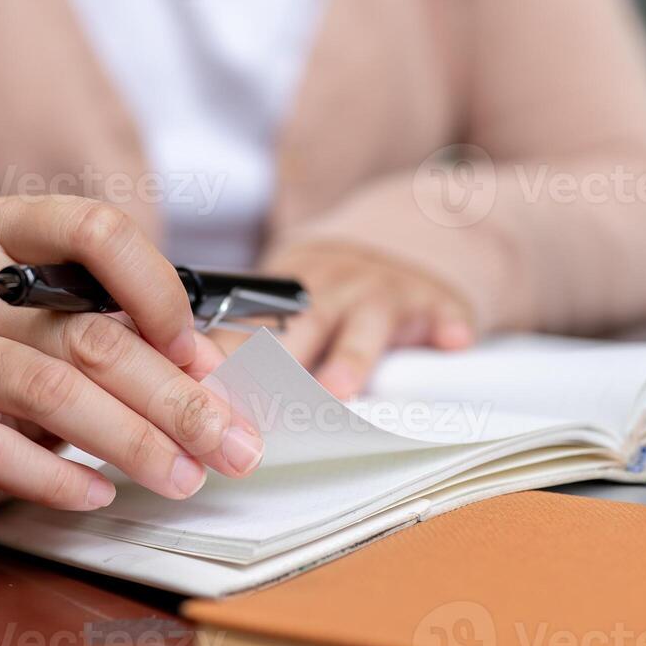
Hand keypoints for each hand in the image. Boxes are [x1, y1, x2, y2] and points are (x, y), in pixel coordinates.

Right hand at [0, 196, 261, 510]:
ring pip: (46, 390)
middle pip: (84, 333)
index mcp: (2, 226)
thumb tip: (225, 371)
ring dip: (130, 441)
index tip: (198, 354)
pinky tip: (99, 494)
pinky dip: (56, 478)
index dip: (156, 290)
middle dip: (173, 397)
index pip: (92, 232)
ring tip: (181, 475)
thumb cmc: (1, 342)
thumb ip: (136, 329)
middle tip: (228, 444)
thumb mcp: (60, 314)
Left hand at [219, 243, 474, 397]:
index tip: (209, 398)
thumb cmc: (331, 293)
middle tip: (259, 405)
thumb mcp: (285, 299)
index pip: (246, 329)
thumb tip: (191, 395)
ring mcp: (384, 291)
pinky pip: (443, 312)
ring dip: (352, 356)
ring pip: (365, 323)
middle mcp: (331, 286)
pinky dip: (448, 326)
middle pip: (300, 326)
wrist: (407, 240)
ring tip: (339, 390)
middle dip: (279, 366)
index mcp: (284, 292)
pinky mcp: (435, 300)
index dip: (227, 362)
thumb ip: (244, 338)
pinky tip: (454, 340)